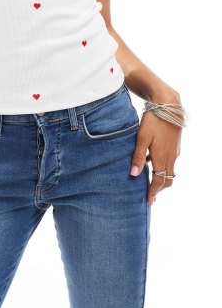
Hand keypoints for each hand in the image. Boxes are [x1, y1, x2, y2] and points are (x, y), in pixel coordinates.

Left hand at [129, 86, 181, 205]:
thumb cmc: (153, 121)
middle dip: (159, 189)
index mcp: (162, 158)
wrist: (168, 106)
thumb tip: (134, 175)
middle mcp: (171, 157)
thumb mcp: (141, 138)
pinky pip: (169, 161)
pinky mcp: (174, 145)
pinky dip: (162, 167)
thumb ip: (138, 156)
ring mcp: (174, 151)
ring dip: (161, 178)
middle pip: (167, 179)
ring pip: (169, 171)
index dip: (153, 192)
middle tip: (150, 196)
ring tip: (150, 182)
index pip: (159, 181)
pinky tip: (151, 162)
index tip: (148, 201)